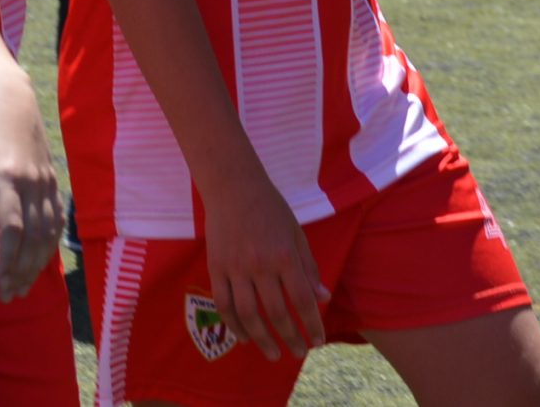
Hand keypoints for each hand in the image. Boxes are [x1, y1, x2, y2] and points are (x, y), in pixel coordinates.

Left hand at [0, 50, 61, 300]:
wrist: (8, 90)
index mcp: (6, 174)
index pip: (11, 228)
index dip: (6, 260)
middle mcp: (32, 181)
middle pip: (33, 236)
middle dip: (21, 270)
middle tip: (7, 295)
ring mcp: (46, 180)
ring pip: (49, 231)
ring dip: (37, 262)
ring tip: (22, 287)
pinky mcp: (51, 177)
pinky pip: (57, 217)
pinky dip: (52, 242)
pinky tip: (41, 260)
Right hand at [199, 166, 327, 360]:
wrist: (232, 186)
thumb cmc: (270, 207)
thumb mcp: (296, 233)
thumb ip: (308, 267)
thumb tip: (323, 298)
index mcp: (284, 255)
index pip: (302, 299)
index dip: (312, 324)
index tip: (318, 341)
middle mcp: (260, 265)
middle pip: (277, 312)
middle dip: (290, 338)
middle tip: (298, 353)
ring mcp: (235, 268)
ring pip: (249, 315)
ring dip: (262, 340)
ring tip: (273, 354)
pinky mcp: (216, 268)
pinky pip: (224, 304)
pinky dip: (233, 325)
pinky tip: (244, 338)